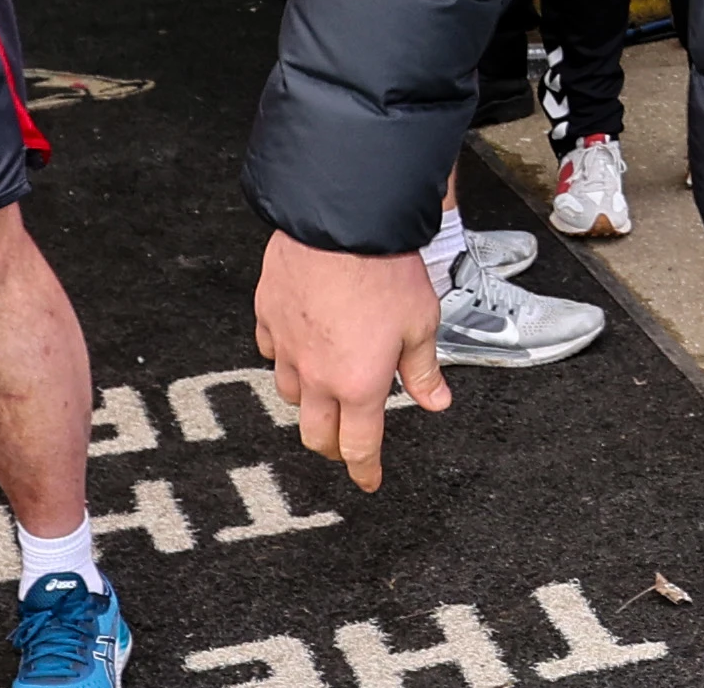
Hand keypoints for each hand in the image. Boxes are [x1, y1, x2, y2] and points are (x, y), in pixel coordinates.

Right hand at [254, 231, 448, 491]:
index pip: (359, 446)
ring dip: (311, 402)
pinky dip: (286, 357)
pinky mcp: (267, 317)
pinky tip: (302, 345)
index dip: (365, 469)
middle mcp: (317, 376)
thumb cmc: (386, 270)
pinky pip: (272, 352)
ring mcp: (286, 348)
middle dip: (334, 447)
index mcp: (359, 384)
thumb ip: (424, 369)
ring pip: (291, 395)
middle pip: (316, 434)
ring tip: (330, 390)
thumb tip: (435, 402)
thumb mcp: (422, 322)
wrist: (342, 222)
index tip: (369, 480)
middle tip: (349, 444)